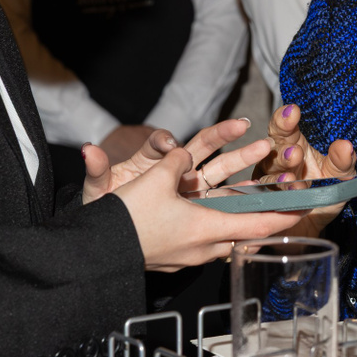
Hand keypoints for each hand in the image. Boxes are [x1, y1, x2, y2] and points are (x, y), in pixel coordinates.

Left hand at [83, 118, 259, 203]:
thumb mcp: (100, 191)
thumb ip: (97, 171)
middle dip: (224, 135)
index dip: (167, 143)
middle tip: (243, 125)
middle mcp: (176, 169)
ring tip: (268, 149)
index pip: (161, 144)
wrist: (119, 231)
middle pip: (202, 146)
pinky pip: (227, 198)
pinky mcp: (203, 205)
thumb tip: (88, 150)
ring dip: (244, 158)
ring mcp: (193, 187)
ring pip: (222, 169)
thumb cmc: (111, 206)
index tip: (171, 147)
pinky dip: (246, 195)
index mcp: (151, 160)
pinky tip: (267, 192)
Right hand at [110, 139, 294, 270]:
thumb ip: (176, 161)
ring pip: (226, 240)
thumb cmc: (125, 219)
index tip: (307, 210)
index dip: (286, 216)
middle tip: (288, 208)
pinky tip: (216, 223)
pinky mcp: (173, 259)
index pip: (258, 225)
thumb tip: (184, 152)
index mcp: (206, 228)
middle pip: (247, 235)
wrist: (92, 255)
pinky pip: (206, 243)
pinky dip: (219, 231)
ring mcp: (188, 257)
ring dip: (242, 225)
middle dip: (268, 220)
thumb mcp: (153, 179)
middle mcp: (202, 247)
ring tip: (257, 214)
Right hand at [260, 103, 356, 237]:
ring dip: (280, 180)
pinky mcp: (263, 205)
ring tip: (291, 181)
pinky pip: (265, 202)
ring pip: (268, 178)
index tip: (293, 111)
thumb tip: (346, 146)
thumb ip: (342, 162)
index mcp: (291, 146)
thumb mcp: (340, 177)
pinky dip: (275, 202)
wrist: (314, 227)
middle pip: (272, 151)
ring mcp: (266, 184)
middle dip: (284, 152)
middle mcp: (275, 162)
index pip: (283, 129)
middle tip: (295, 153)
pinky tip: (284, 202)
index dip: (284, 119)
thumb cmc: (324, 194)